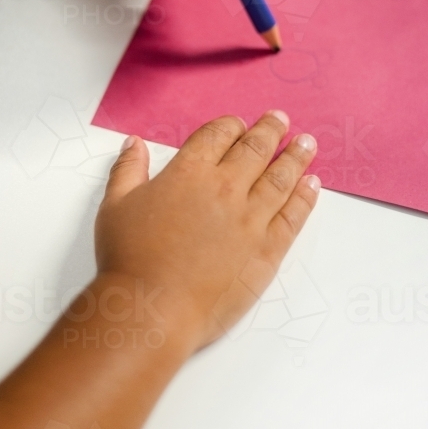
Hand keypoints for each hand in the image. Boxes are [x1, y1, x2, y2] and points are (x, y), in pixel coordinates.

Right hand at [95, 112, 318, 350]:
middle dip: (269, 131)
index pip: (218, 135)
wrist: (153, 308)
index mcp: (189, 172)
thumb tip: (134, 144)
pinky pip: (292, 216)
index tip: (240, 124)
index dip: (231, 126)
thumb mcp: (115, 206)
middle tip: (280, 119)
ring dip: (295, 157)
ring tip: (307, 143)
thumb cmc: (129, 260)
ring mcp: (250, 219)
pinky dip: (305, 197)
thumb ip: (127, 170)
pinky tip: (312, 185)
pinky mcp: (267, 250)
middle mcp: (225, 188)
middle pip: (255, 149)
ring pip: (280, 178)